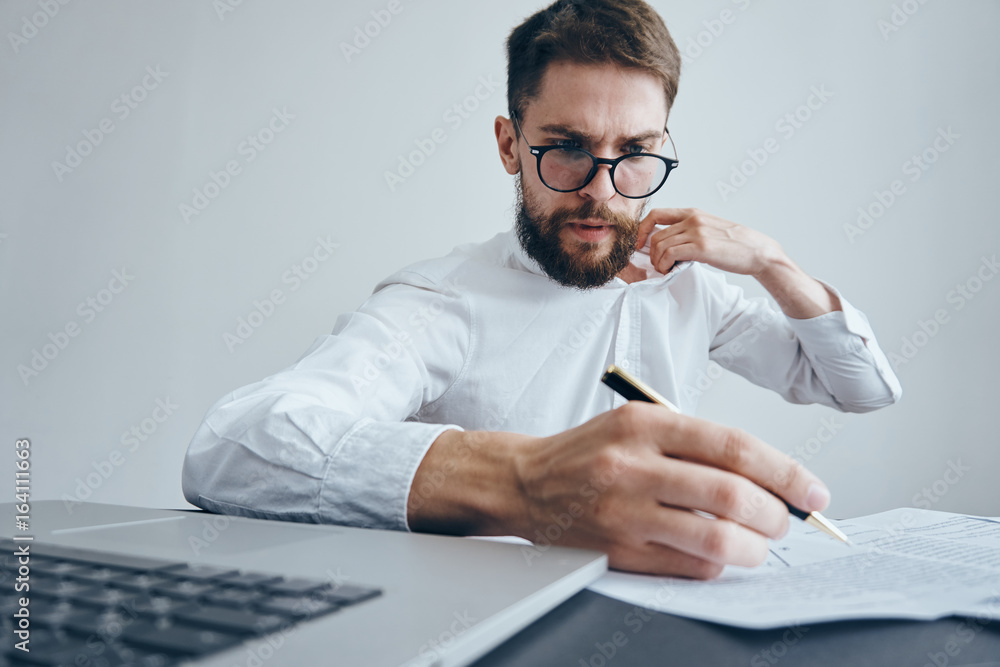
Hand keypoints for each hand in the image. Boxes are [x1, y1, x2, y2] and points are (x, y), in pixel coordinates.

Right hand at [512, 402, 829, 577]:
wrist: (526, 483)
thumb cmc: (590, 452)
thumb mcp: (637, 424)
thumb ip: (697, 444)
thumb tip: (769, 478)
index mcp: (645, 425)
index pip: (734, 447)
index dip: (786, 472)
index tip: (813, 491)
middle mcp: (633, 466)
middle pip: (733, 495)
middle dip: (777, 515)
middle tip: (786, 520)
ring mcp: (624, 513)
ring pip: (717, 538)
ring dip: (754, 547)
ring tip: (758, 542)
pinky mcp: (619, 551)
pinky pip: (690, 566)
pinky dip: (718, 563)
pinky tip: (717, 552)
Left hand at [635, 207, 783, 277]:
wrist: (757, 251)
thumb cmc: (735, 245)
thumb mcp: (709, 229)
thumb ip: (689, 231)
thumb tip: (668, 243)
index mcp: (693, 213)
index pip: (656, 214)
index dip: (642, 229)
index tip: (640, 244)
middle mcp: (693, 219)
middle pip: (656, 235)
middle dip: (651, 253)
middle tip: (658, 265)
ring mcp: (697, 232)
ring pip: (660, 245)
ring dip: (658, 262)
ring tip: (666, 270)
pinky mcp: (701, 247)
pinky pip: (669, 254)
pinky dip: (665, 265)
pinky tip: (671, 271)